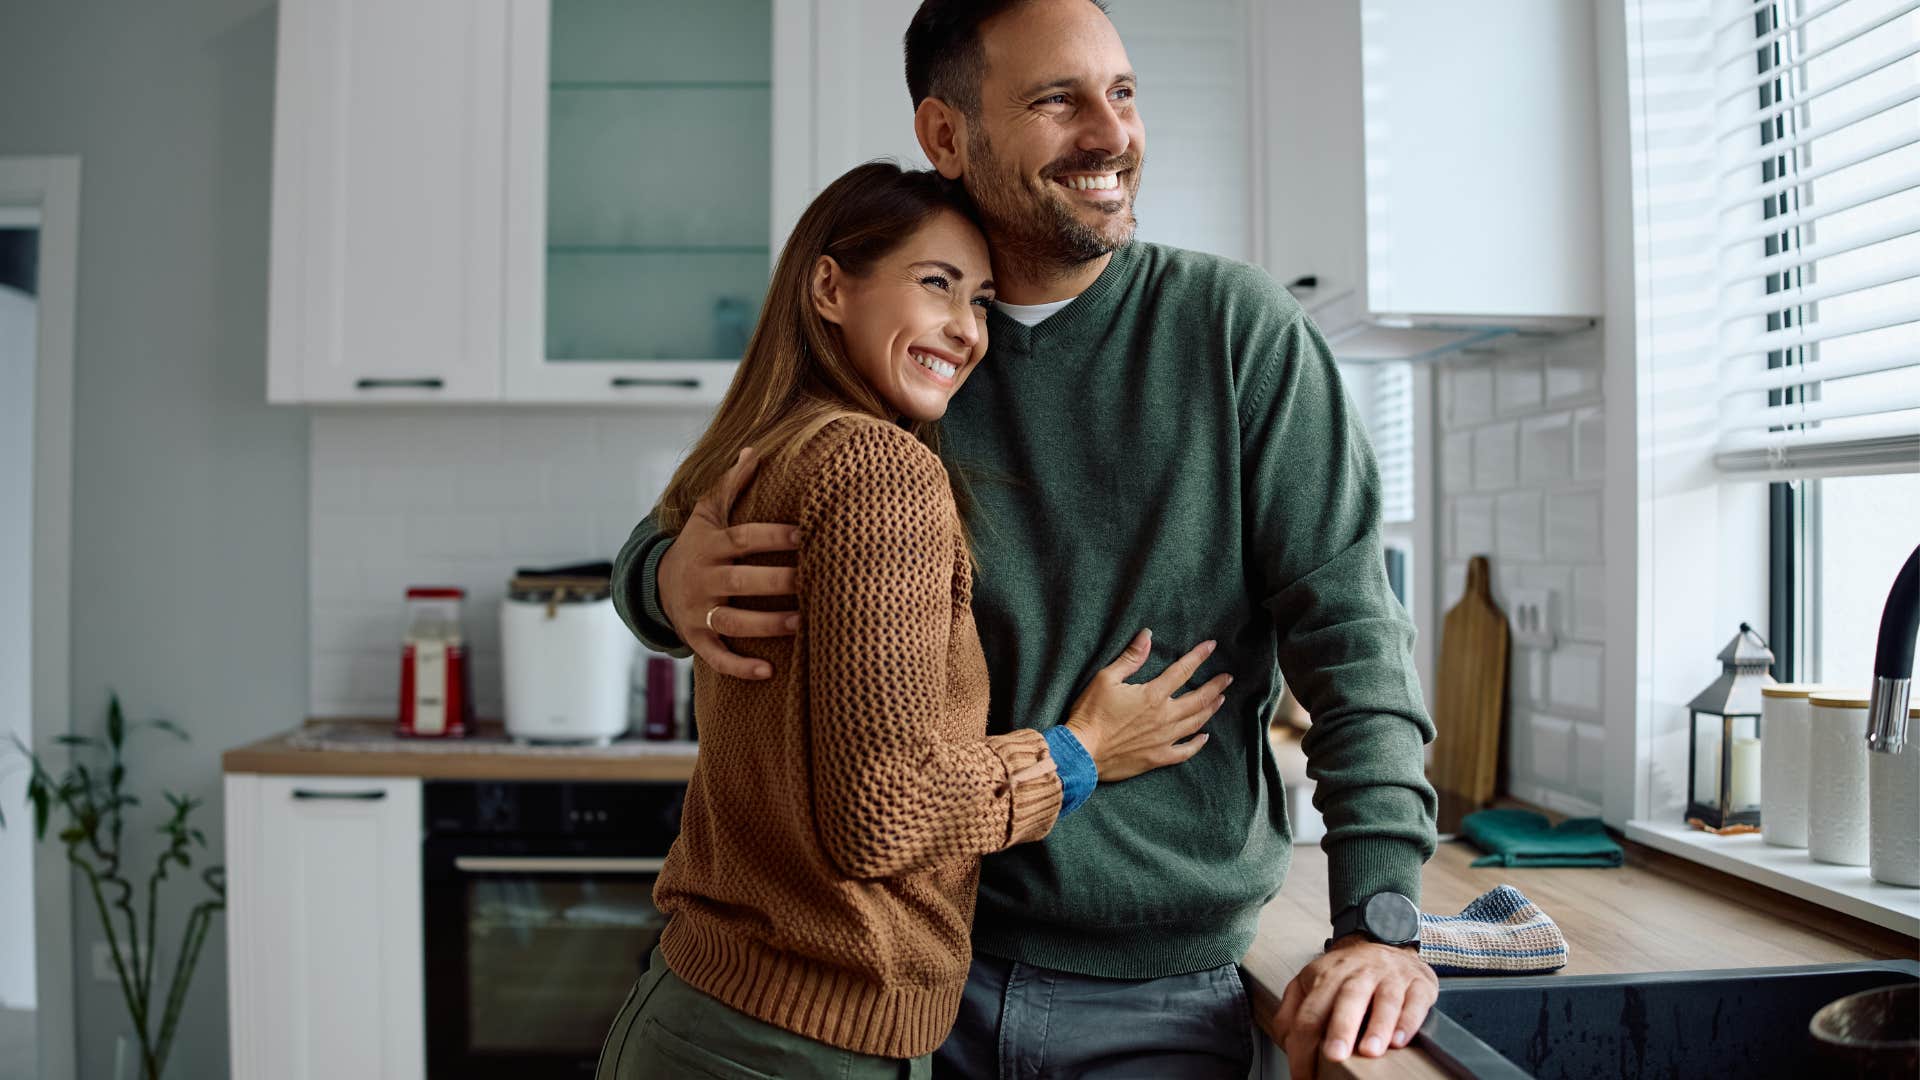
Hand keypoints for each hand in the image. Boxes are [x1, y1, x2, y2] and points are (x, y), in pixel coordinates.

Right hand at [658, 447, 801, 679]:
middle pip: (740, 580)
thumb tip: (754, 449)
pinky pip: (717, 656)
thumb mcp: (707, 515)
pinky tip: (768, 671)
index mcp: (712, 545)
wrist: (656, 584)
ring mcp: (698, 610)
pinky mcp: (697, 638)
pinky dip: (739, 666)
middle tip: (812, 581)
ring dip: (766, 624)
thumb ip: (730, 484)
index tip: (805, 533)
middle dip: (776, 582)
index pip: (743, 538)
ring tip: (801, 624)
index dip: (773, 535)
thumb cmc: (697, 545)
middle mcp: (704, 578)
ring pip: (732, 620)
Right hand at [1064, 630, 1231, 781]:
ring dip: (1210, 710)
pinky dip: (1197, 744)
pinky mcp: (1157, 757)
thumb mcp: (1106, 678)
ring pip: (1195, 722)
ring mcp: (1163, 739)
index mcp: (1153, 695)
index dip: (1199, 656)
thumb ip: (1130, 658)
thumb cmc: (1090, 714)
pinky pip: (1184, 751)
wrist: (1082, 752)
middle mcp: (1164, 717)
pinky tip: (1204, 737)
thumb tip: (1147, 635)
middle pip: (1198, 699)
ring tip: (1220, 700)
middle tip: (1227, 678)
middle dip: (1215, 686)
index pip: (1183, 671)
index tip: (1212, 646)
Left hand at [1273, 936, 1436, 1079]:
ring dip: (1378, 1026)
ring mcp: (1390, 977)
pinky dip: (1408, 1021)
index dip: (1303, 1046)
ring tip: (1370, 1051)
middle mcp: (1358, 973)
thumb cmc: (1347, 973)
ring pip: (1385, 1000)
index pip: (1310, 1012)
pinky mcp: (1418, 984)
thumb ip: (1293, 1009)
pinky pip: (1415, 1001)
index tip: (1303, 1075)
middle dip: (1341, 1029)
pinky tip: (1400, 1039)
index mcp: (1327, 976)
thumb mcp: (1312, 981)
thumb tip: (1284, 1040)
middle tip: (1334, 1055)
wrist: (1387, 944)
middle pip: (1347, 998)